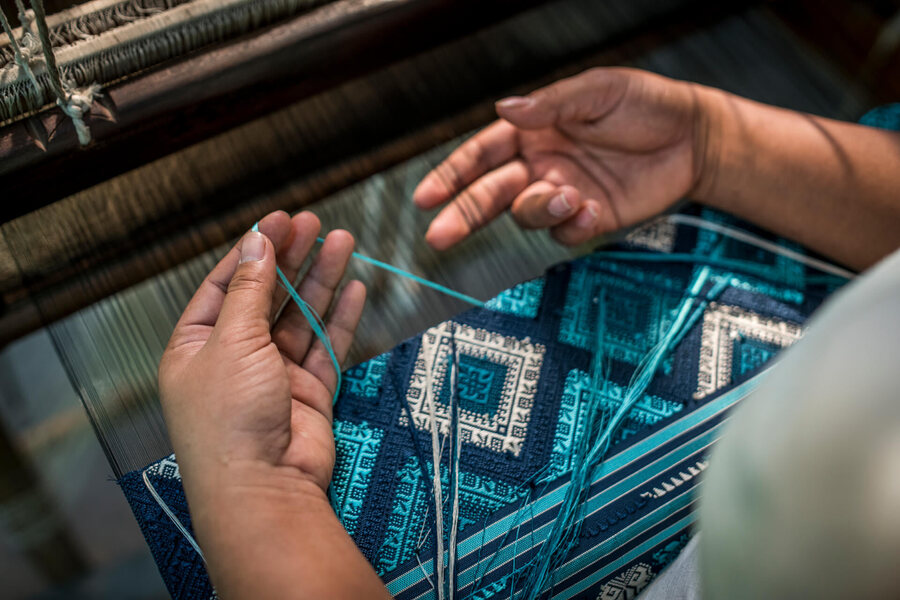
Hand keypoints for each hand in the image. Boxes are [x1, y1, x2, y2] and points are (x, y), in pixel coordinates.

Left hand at [158, 211, 365, 496]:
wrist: (262, 488)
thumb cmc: (229, 419)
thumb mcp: (231, 341)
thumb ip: (249, 290)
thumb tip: (256, 244)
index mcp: (197, 346)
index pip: (224, 284)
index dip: (252, 250)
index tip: (279, 219)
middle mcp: (234, 358)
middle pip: (266, 296)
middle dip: (290, 258)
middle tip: (313, 222)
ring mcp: (273, 376)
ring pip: (301, 316)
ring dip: (320, 279)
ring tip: (341, 240)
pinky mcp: (307, 392)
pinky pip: (326, 346)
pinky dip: (340, 317)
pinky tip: (354, 286)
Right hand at [414, 67, 711, 248]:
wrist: (694, 137)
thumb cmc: (646, 105)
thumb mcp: (598, 90)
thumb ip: (551, 103)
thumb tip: (506, 107)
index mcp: (533, 132)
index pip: (481, 155)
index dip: (451, 175)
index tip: (426, 197)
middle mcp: (541, 165)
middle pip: (488, 194)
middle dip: (462, 214)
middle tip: (440, 235)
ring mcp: (563, 193)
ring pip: (526, 215)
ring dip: (538, 209)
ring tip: (569, 193)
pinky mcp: (589, 219)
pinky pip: (565, 233)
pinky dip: (572, 225)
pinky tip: (592, 209)